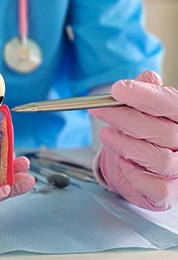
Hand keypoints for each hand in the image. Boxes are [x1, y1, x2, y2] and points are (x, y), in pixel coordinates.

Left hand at [89, 71, 177, 210]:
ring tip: (107, 135)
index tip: (117, 90)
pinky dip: (133, 173)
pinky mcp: (169, 193)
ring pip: (157, 158)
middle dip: (125, 118)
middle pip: (162, 131)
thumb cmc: (147, 134)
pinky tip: (123, 162)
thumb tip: (146, 77)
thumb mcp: (145, 109)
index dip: (144, 96)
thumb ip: (146, 93)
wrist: (144, 169)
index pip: (171, 104)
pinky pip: (153, 186)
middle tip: (99, 110)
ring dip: (125, 145)